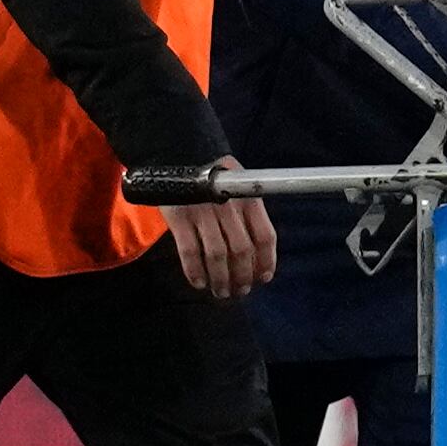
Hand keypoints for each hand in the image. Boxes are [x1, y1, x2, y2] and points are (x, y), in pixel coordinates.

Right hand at [154, 157, 277, 299]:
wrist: (180, 153)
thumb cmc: (215, 176)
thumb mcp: (240, 187)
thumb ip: (249, 211)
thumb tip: (258, 250)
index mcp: (249, 199)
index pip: (265, 236)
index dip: (266, 261)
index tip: (264, 278)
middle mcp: (229, 207)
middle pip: (241, 251)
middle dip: (242, 276)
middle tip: (240, 291)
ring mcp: (203, 213)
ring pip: (217, 255)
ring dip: (221, 279)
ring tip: (221, 292)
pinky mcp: (179, 217)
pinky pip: (189, 251)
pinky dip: (195, 271)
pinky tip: (199, 283)